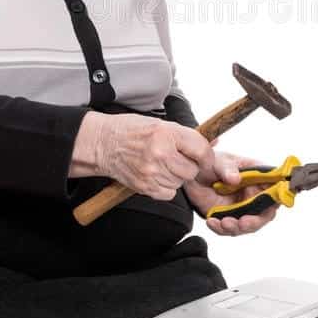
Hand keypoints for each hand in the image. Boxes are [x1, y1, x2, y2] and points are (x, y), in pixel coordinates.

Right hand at [70, 111, 214, 200]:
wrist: (103, 143)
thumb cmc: (131, 130)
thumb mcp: (160, 124)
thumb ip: (186, 135)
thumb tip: (213, 142)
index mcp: (166, 133)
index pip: (201, 150)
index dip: (206, 156)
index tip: (204, 157)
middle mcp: (160, 153)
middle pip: (192, 170)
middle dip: (189, 165)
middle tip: (178, 158)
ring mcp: (152, 172)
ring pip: (181, 182)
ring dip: (177, 176)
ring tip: (163, 164)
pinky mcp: (145, 186)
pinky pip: (169, 193)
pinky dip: (166, 186)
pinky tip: (156, 174)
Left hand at [183, 138, 279, 235]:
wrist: (190, 175)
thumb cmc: (209, 162)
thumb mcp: (217, 161)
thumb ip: (227, 168)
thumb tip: (236, 178)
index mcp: (257, 176)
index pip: (276, 186)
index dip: (278, 196)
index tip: (272, 204)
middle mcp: (253, 193)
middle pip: (265, 212)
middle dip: (255, 220)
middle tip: (242, 222)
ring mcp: (242, 207)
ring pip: (248, 224)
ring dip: (237, 227)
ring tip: (223, 222)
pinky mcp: (229, 216)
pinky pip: (230, 228)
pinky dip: (222, 229)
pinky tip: (212, 222)